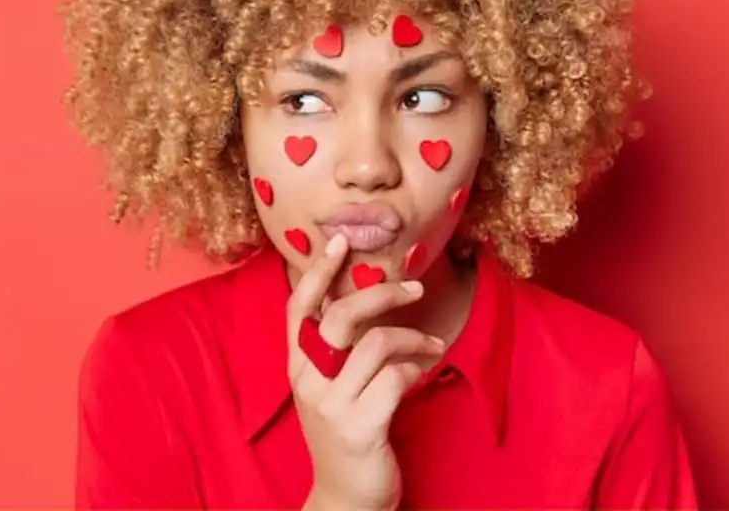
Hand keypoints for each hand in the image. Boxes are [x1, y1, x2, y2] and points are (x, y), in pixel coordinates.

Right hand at [288, 235, 444, 510]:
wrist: (345, 498)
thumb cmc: (345, 433)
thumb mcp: (329, 388)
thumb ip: (336, 349)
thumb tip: (359, 298)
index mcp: (297, 366)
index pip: (299, 308)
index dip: (318, 273)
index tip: (340, 242)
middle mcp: (307, 381)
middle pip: (342, 316)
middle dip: (382, 294)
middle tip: (414, 287)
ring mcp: (332, 405)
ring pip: (376, 344)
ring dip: (412, 336)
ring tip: (431, 341)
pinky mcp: (359, 427)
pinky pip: (395, 378)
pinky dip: (417, 367)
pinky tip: (427, 366)